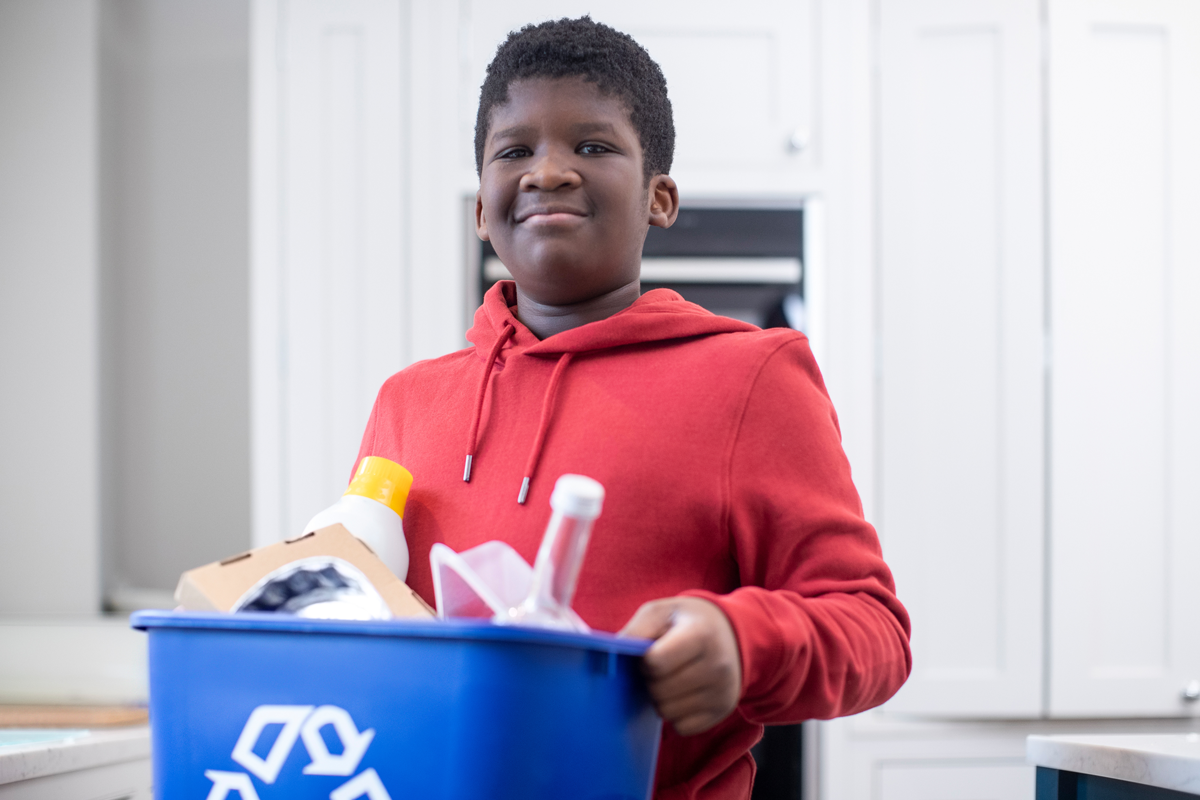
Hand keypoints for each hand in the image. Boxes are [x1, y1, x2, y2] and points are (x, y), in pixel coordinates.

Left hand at [619, 597, 742, 735]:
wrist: (730, 632)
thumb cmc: (685, 621)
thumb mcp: (660, 612)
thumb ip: (634, 631)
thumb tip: (608, 656)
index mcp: (701, 634)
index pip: (655, 663)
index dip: (645, 661)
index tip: (651, 653)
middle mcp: (718, 665)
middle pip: (659, 690)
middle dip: (651, 681)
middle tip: (661, 668)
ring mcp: (723, 691)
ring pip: (668, 711)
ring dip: (660, 698)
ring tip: (672, 679)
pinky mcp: (723, 711)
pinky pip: (682, 727)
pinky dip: (675, 714)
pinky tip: (683, 693)